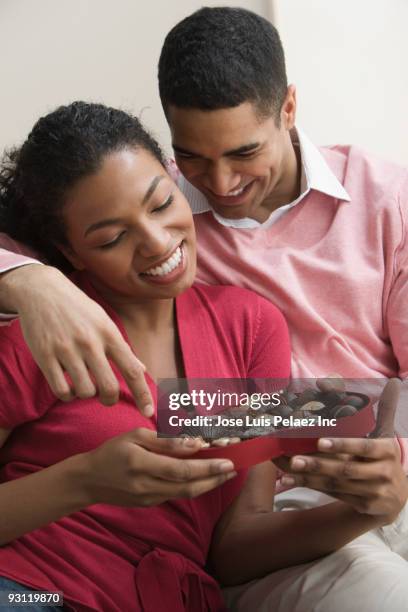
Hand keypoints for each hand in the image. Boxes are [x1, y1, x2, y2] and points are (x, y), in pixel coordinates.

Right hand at [9, 265, 152, 412]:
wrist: (42, 290)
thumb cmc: (78, 308)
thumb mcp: (104, 321)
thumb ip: (122, 348)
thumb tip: (143, 369)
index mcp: (109, 334)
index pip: (132, 370)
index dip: (143, 394)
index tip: (149, 412)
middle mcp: (90, 342)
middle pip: (109, 387)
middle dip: (110, 399)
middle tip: (106, 397)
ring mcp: (66, 350)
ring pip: (84, 391)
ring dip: (86, 394)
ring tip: (82, 384)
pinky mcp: (44, 356)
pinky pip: (61, 390)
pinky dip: (67, 395)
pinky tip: (68, 386)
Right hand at [80, 428, 236, 506]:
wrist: (89, 480)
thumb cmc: (112, 452)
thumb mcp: (135, 436)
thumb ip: (165, 442)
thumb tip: (193, 443)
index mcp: (141, 465)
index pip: (182, 470)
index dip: (207, 467)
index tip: (227, 460)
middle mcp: (146, 486)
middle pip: (189, 487)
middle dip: (215, 479)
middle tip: (234, 469)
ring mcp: (148, 499)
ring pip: (186, 494)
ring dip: (209, 484)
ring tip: (225, 473)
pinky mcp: (150, 504)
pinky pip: (177, 495)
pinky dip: (194, 486)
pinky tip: (205, 477)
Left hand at [275, 379, 407, 523]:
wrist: (397, 497)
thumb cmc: (384, 457)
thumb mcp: (386, 433)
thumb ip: (384, 408)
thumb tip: (392, 381)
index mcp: (387, 451)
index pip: (364, 448)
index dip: (343, 445)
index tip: (320, 442)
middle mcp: (383, 473)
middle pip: (346, 469)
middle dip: (318, 464)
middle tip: (294, 459)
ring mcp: (374, 492)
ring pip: (337, 484)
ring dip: (310, 477)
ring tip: (288, 469)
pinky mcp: (363, 506)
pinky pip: (334, 494)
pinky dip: (312, 486)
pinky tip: (292, 480)